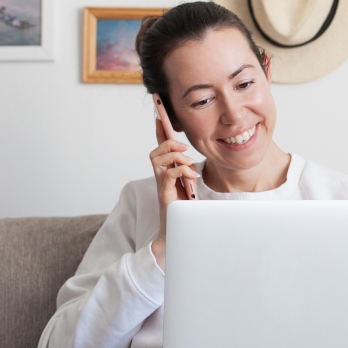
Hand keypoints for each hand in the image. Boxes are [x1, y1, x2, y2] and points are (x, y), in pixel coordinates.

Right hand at [148, 134, 197, 269]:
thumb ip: (187, 172)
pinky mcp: (164, 194)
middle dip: (168, 144)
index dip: (159, 132)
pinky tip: (191, 176)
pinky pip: (168, 174)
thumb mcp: (189, 186)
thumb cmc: (185, 210)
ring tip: (188, 164)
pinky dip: (180, 171)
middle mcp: (160, 177)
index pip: (160, 148)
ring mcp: (161, 185)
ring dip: (175, 157)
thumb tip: (192, 162)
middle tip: (183, 149)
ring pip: (158, 160)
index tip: (159, 116)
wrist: (180, 231)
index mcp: (166, 173)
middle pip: (155, 151)